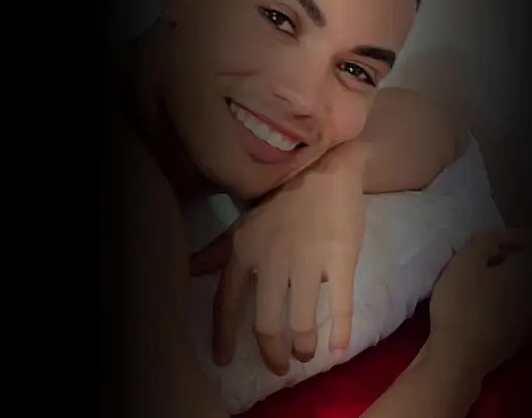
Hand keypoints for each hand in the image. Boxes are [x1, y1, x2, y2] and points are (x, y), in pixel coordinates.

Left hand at [189, 143, 369, 375]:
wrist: (327, 166)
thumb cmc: (283, 196)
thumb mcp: (244, 222)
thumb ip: (218, 250)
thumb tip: (190, 269)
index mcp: (244, 249)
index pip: (226, 301)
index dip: (223, 335)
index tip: (224, 360)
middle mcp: (271, 259)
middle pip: (264, 321)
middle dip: (270, 352)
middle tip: (278, 365)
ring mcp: (307, 260)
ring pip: (300, 321)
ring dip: (302, 347)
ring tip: (305, 355)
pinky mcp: (341, 260)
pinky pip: (341, 305)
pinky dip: (341, 332)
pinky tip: (340, 349)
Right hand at [427, 228, 531, 379]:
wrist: (459, 357)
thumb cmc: (460, 306)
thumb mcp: (463, 263)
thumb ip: (482, 241)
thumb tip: (492, 242)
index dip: (511, 234)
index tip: (486, 240)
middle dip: (511, 255)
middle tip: (483, 256)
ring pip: (529, 286)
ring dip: (509, 277)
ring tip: (481, 279)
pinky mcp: (523, 335)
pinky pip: (522, 305)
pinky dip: (507, 297)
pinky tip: (483, 303)